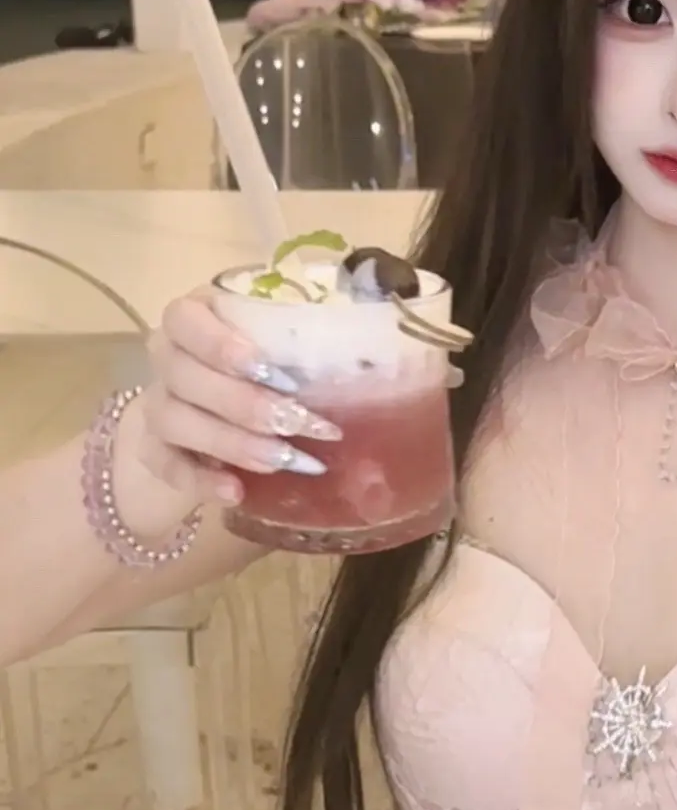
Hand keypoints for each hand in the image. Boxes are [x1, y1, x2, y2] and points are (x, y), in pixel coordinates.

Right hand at [130, 286, 339, 510]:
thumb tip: (389, 334)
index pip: (185, 318)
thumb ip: (314, 334)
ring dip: (231, 442)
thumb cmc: (269, 360)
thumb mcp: (288, 339)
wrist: (218, 401)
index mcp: (195, 317)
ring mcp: (157, 402)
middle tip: (297, 423)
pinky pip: (164, 464)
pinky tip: (234, 492)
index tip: (268, 369)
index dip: (221, 344)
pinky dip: (198, 480)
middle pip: (184, 376)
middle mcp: (167, 356)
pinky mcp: (155, 448)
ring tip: (280, 461)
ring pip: (175, 421)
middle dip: (245, 404)